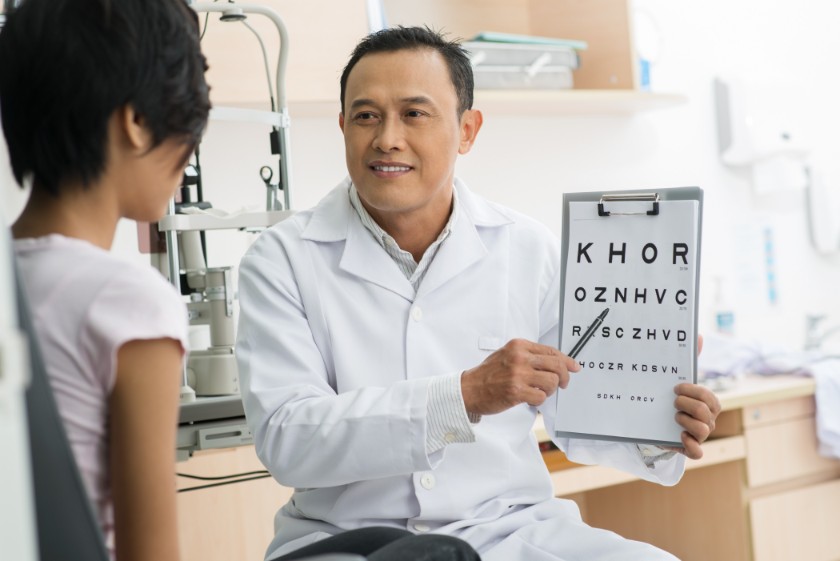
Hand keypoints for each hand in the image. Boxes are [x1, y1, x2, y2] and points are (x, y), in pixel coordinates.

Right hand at [461, 339, 579, 416]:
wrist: (469, 389)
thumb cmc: (488, 374)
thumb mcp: (507, 355)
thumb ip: (529, 356)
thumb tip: (556, 362)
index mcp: (518, 345)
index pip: (551, 351)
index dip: (567, 360)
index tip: (574, 367)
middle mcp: (519, 357)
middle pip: (557, 365)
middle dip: (565, 377)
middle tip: (563, 384)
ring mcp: (518, 374)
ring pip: (552, 382)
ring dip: (550, 390)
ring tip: (541, 392)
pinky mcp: (516, 391)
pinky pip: (541, 397)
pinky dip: (539, 400)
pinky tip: (530, 398)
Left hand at [668, 383, 720, 459]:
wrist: (664, 428)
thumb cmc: (672, 408)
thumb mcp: (677, 396)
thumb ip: (679, 390)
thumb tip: (669, 379)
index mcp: (710, 406)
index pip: (707, 396)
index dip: (690, 390)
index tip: (676, 389)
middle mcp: (709, 422)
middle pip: (701, 410)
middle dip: (683, 403)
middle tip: (674, 403)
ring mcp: (702, 437)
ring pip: (701, 429)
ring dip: (684, 420)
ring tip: (676, 417)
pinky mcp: (692, 450)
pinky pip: (697, 452)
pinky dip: (690, 444)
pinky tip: (682, 435)